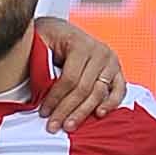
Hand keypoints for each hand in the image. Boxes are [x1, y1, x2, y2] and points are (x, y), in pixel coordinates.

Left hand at [32, 16, 126, 131]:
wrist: (61, 29)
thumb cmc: (50, 37)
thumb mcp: (40, 42)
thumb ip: (40, 63)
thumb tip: (36, 89)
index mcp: (80, 43)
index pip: (69, 78)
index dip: (56, 98)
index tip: (44, 112)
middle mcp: (99, 51)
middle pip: (84, 88)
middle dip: (67, 110)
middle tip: (54, 125)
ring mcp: (110, 61)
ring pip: (99, 92)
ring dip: (83, 112)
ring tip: (70, 125)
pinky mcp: (117, 70)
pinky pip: (119, 89)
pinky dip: (111, 103)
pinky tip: (99, 114)